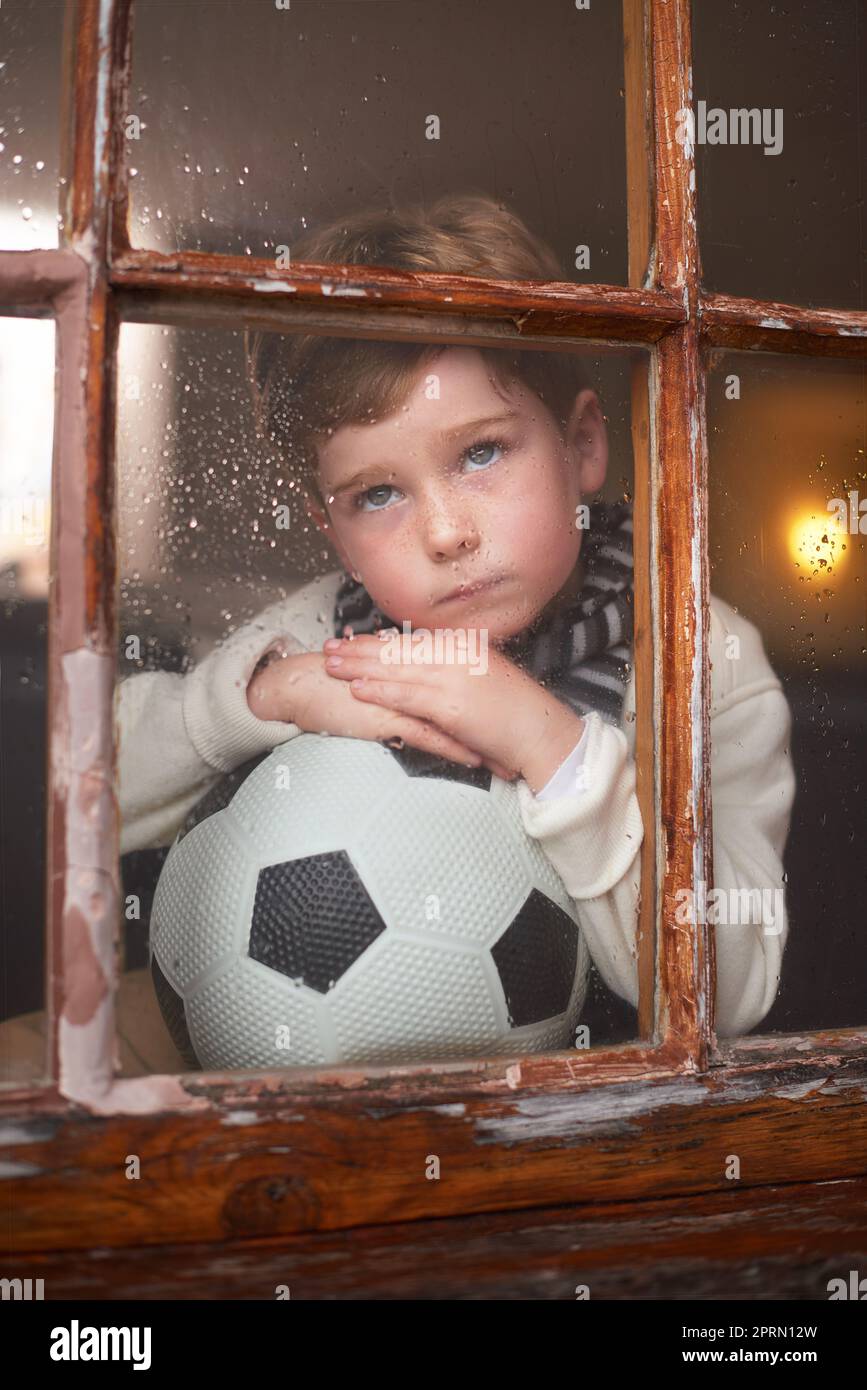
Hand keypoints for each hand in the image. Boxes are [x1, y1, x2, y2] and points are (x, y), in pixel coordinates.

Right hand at [246, 648, 491, 768]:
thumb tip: (424, 698)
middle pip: (466, 702)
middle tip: (524, 744)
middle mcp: (415, 679)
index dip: (489, 705)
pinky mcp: (390, 717)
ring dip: (482, 741)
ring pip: (454, 721)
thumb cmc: (334, 686)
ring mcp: (404, 697)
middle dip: (496, 725)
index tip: (514, 724)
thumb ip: (403, 687)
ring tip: (509, 760)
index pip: (460, 686)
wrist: (300, 685)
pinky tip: (474, 759)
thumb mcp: (377, 685)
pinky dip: (453, 748)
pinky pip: (428, 735)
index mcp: (414, 668)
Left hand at [321, 631, 584, 789]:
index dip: (379, 640)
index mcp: (465, 648)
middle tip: (329, 646)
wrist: (541, 731)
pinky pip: (408, 696)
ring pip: (396, 669)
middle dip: (360, 647)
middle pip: (398, 649)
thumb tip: (434, 669)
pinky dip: (380, 691)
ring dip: (359, 666)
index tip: (354, 638)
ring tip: (330, 664)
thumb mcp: (488, 679)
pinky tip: (357, 689)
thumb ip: (461, 669)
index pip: (412, 641)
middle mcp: (456, 657)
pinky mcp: (451, 706)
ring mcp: (454, 680)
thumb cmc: (518, 712)